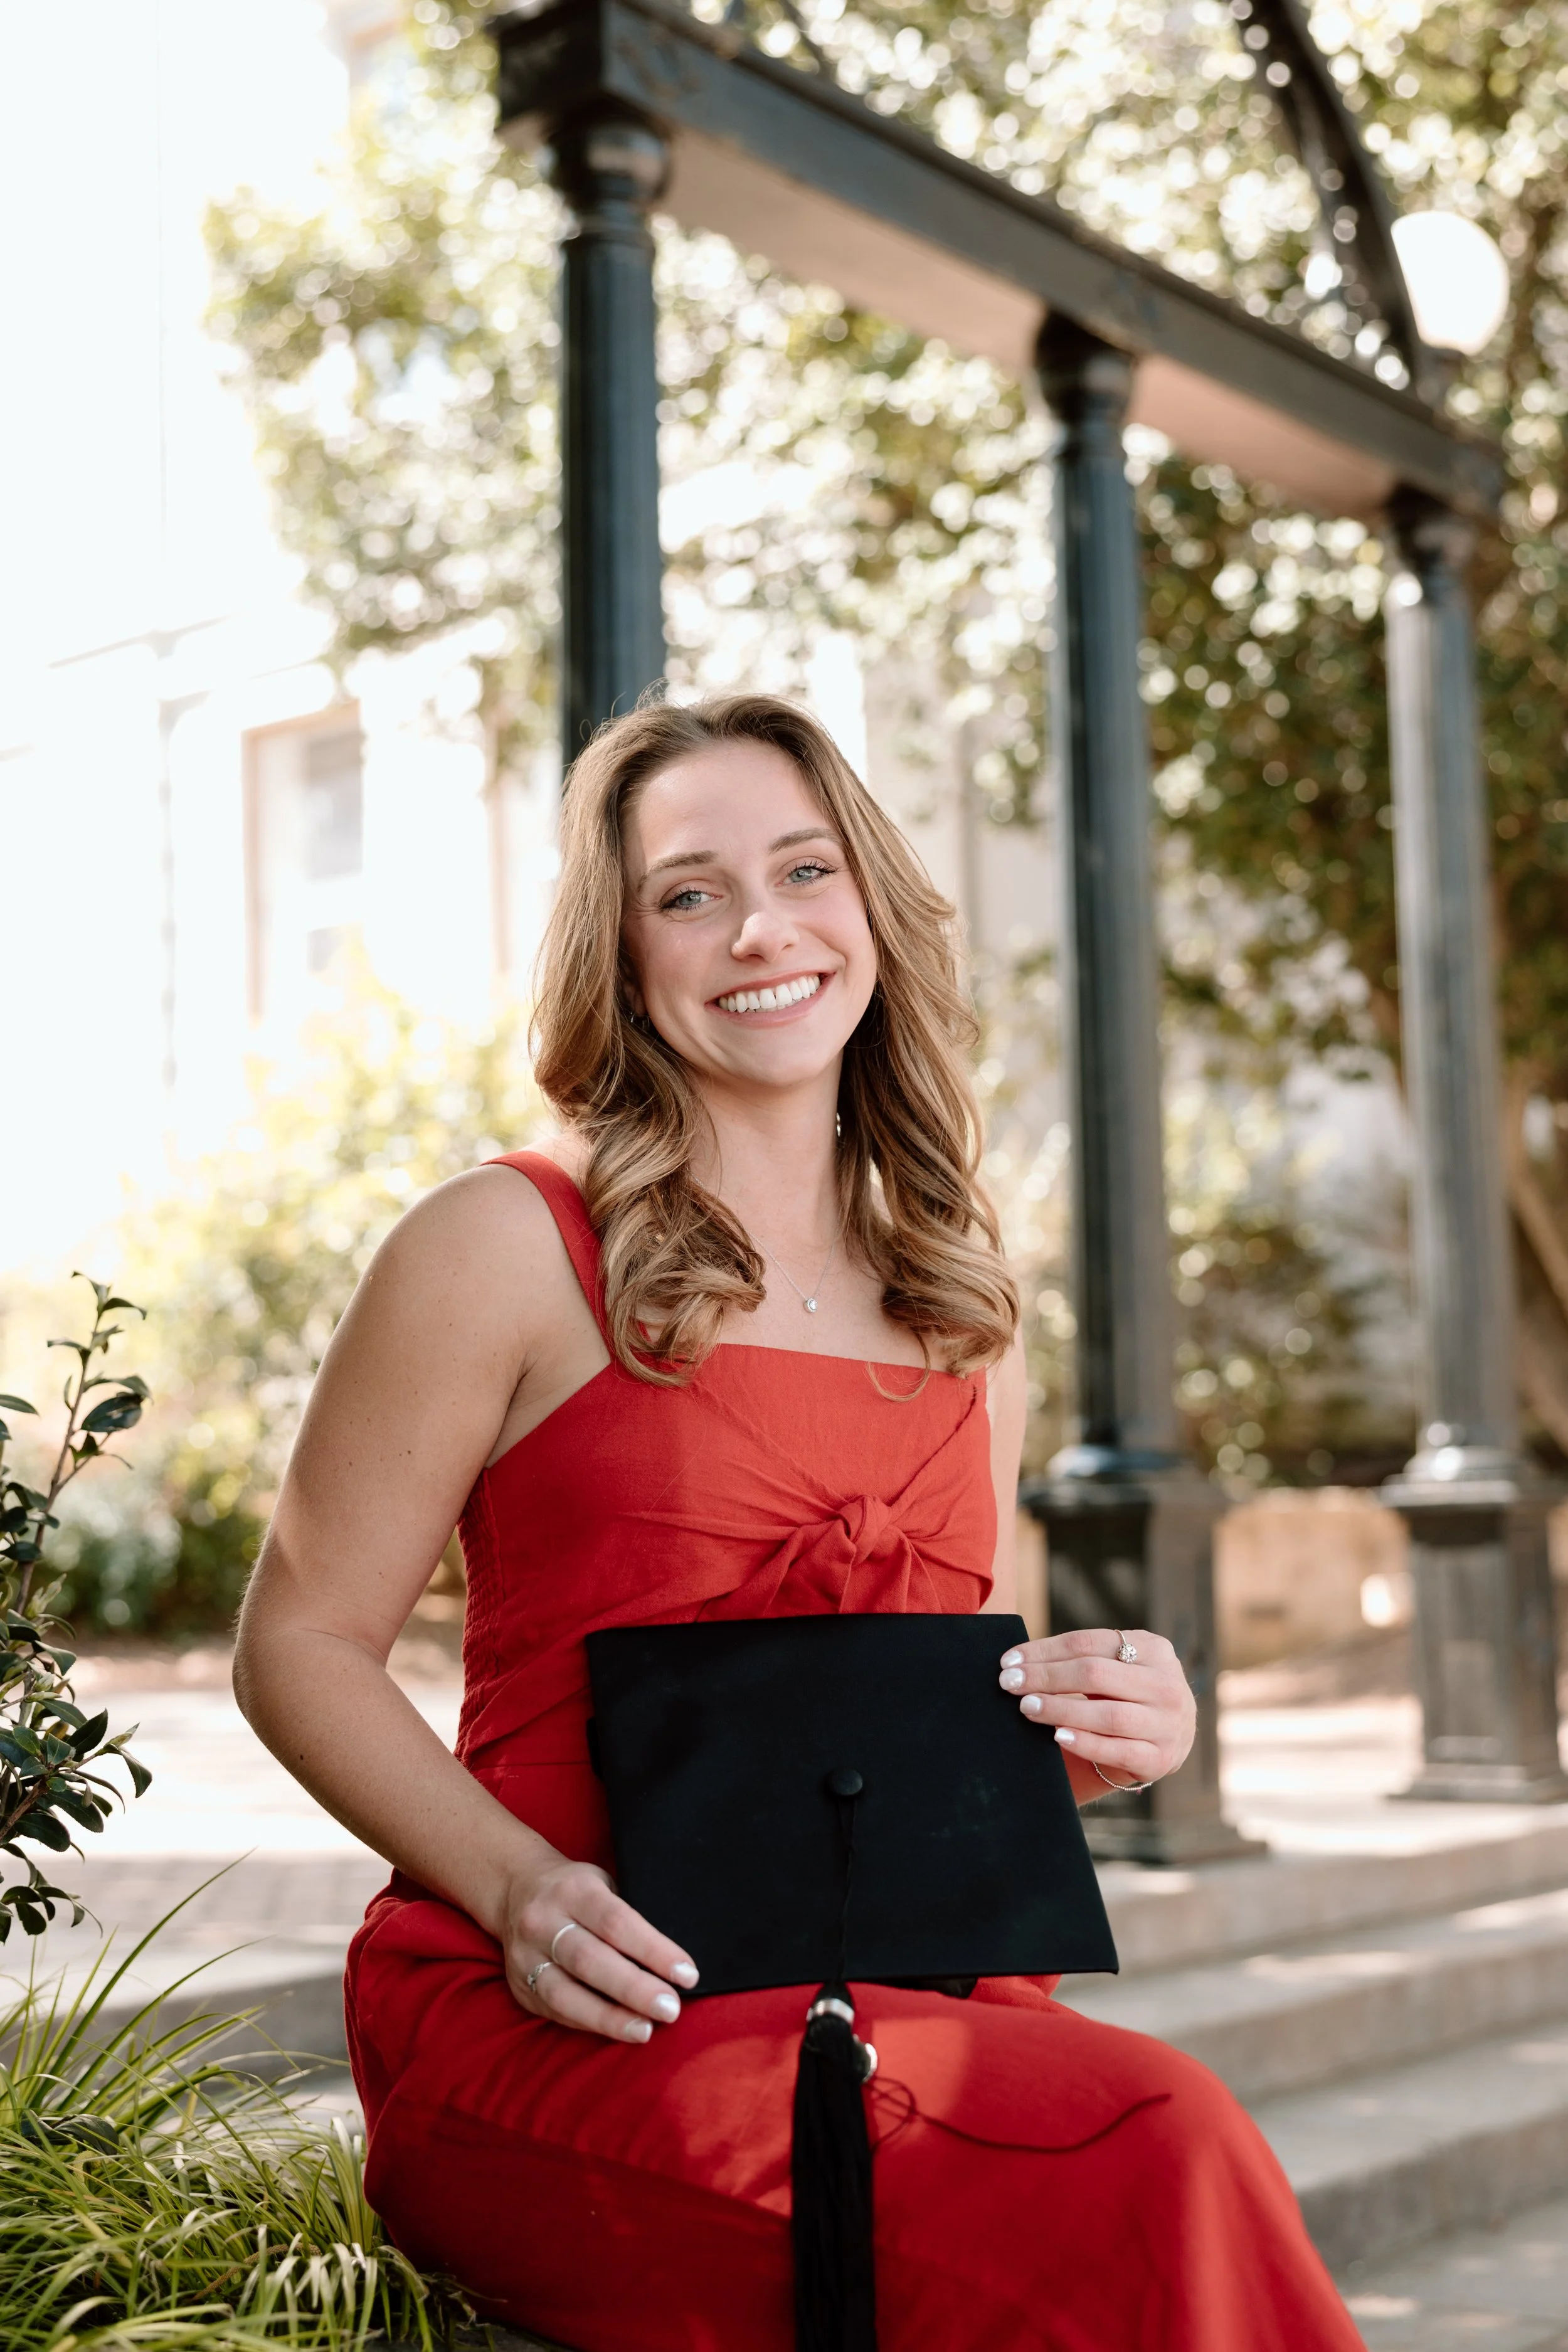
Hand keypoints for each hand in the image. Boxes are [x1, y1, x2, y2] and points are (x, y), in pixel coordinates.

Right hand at [498, 1853, 699, 2042]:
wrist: (516, 1889)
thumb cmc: (578, 1891)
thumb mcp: (604, 1885)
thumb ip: (629, 1917)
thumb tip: (671, 1963)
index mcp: (574, 1890)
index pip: (617, 1923)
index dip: (654, 1951)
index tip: (687, 1974)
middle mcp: (543, 1921)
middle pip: (591, 1961)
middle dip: (635, 1989)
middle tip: (671, 2009)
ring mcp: (526, 1956)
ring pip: (566, 1994)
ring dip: (610, 2018)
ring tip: (645, 2030)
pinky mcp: (519, 1986)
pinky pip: (556, 2012)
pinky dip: (590, 2023)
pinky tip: (617, 2029)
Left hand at [997, 1628, 1194, 1793]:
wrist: (1174, 1735)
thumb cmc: (1131, 1693)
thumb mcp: (1120, 1665)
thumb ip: (1084, 1659)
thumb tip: (1019, 1662)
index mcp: (1153, 1648)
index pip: (1088, 1643)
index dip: (1044, 1651)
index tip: (1009, 1662)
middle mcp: (1165, 1683)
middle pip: (1096, 1674)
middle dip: (1046, 1678)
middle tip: (1010, 1684)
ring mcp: (1167, 1723)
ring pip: (1108, 1715)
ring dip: (1061, 1710)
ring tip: (1027, 1708)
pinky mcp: (1161, 1758)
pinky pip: (1119, 1751)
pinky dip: (1086, 1743)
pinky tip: (1058, 1736)